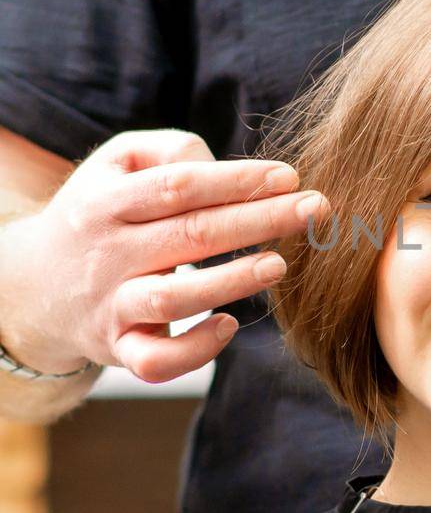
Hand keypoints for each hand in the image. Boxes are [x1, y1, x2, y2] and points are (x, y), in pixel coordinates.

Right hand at [0, 128, 330, 384]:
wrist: (32, 286)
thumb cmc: (98, 212)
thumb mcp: (115, 163)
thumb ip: (169, 151)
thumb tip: (222, 163)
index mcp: (106, 202)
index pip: (178, 186)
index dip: (236, 180)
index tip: (289, 176)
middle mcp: (107, 254)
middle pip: (190, 235)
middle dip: (259, 220)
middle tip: (317, 209)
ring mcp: (111, 305)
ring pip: (173, 300)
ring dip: (231, 282)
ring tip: (280, 265)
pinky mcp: (119, 348)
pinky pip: (156, 361)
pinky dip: (195, 349)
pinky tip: (229, 324)